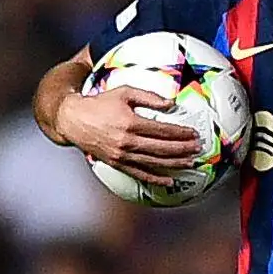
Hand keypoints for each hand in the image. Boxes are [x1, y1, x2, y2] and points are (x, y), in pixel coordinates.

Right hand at [56, 82, 202, 185]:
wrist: (73, 119)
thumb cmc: (100, 103)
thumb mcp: (124, 92)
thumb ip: (149, 97)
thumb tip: (171, 104)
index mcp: (131, 123)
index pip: (163, 130)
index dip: (181, 133)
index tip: (194, 133)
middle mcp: (127, 142)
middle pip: (163, 148)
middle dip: (184, 149)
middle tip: (198, 148)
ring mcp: (122, 155)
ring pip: (154, 162)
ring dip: (175, 163)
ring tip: (191, 163)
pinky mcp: (117, 163)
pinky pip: (139, 174)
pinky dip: (155, 179)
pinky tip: (168, 181)